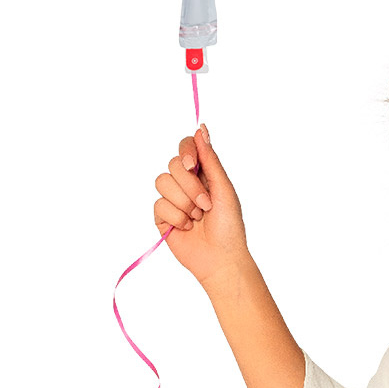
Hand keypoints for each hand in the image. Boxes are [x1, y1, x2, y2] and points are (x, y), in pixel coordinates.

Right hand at [154, 124, 249, 290]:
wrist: (221, 258)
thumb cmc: (229, 225)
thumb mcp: (223, 188)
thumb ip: (210, 160)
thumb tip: (201, 129)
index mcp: (203, 173)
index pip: (185, 147)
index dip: (186, 152)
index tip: (193, 165)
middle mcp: (186, 183)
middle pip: (173, 165)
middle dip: (191, 186)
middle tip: (207, 204)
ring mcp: (173, 199)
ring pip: (162, 183)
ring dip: (184, 203)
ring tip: (198, 217)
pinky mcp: (162, 217)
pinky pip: (159, 205)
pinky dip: (177, 217)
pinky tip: (188, 227)